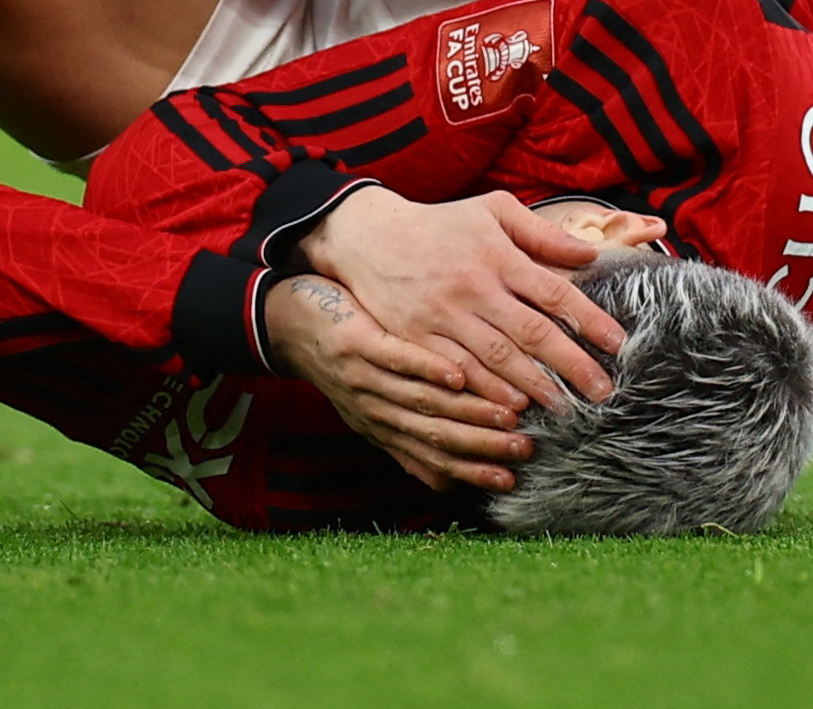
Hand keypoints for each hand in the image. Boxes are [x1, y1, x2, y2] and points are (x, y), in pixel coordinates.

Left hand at [261, 272, 529, 495]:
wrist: (288, 324)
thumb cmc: (343, 365)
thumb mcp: (371, 413)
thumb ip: (408, 447)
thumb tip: (449, 488)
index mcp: (383, 430)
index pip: (433, 459)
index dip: (472, 471)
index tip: (512, 479)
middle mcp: (375, 412)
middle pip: (435, 436)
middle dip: (481, 446)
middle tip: (524, 448)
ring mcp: (366, 379)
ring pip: (423, 402)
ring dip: (467, 412)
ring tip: (508, 413)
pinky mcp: (357, 344)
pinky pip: (396, 360)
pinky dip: (428, 369)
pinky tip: (459, 372)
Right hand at [301, 188, 646, 412]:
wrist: (369, 236)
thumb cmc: (440, 224)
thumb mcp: (491, 209)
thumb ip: (540, 232)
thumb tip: (588, 256)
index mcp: (496, 256)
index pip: (553, 292)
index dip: (589, 320)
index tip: (618, 344)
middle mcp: (473, 287)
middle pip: (531, 332)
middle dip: (570, 365)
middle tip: (602, 393)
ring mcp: (443, 315)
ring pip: (495, 359)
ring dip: (532, 387)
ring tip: (562, 409)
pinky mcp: (417, 338)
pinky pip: (456, 372)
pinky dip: (484, 394)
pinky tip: (508, 411)